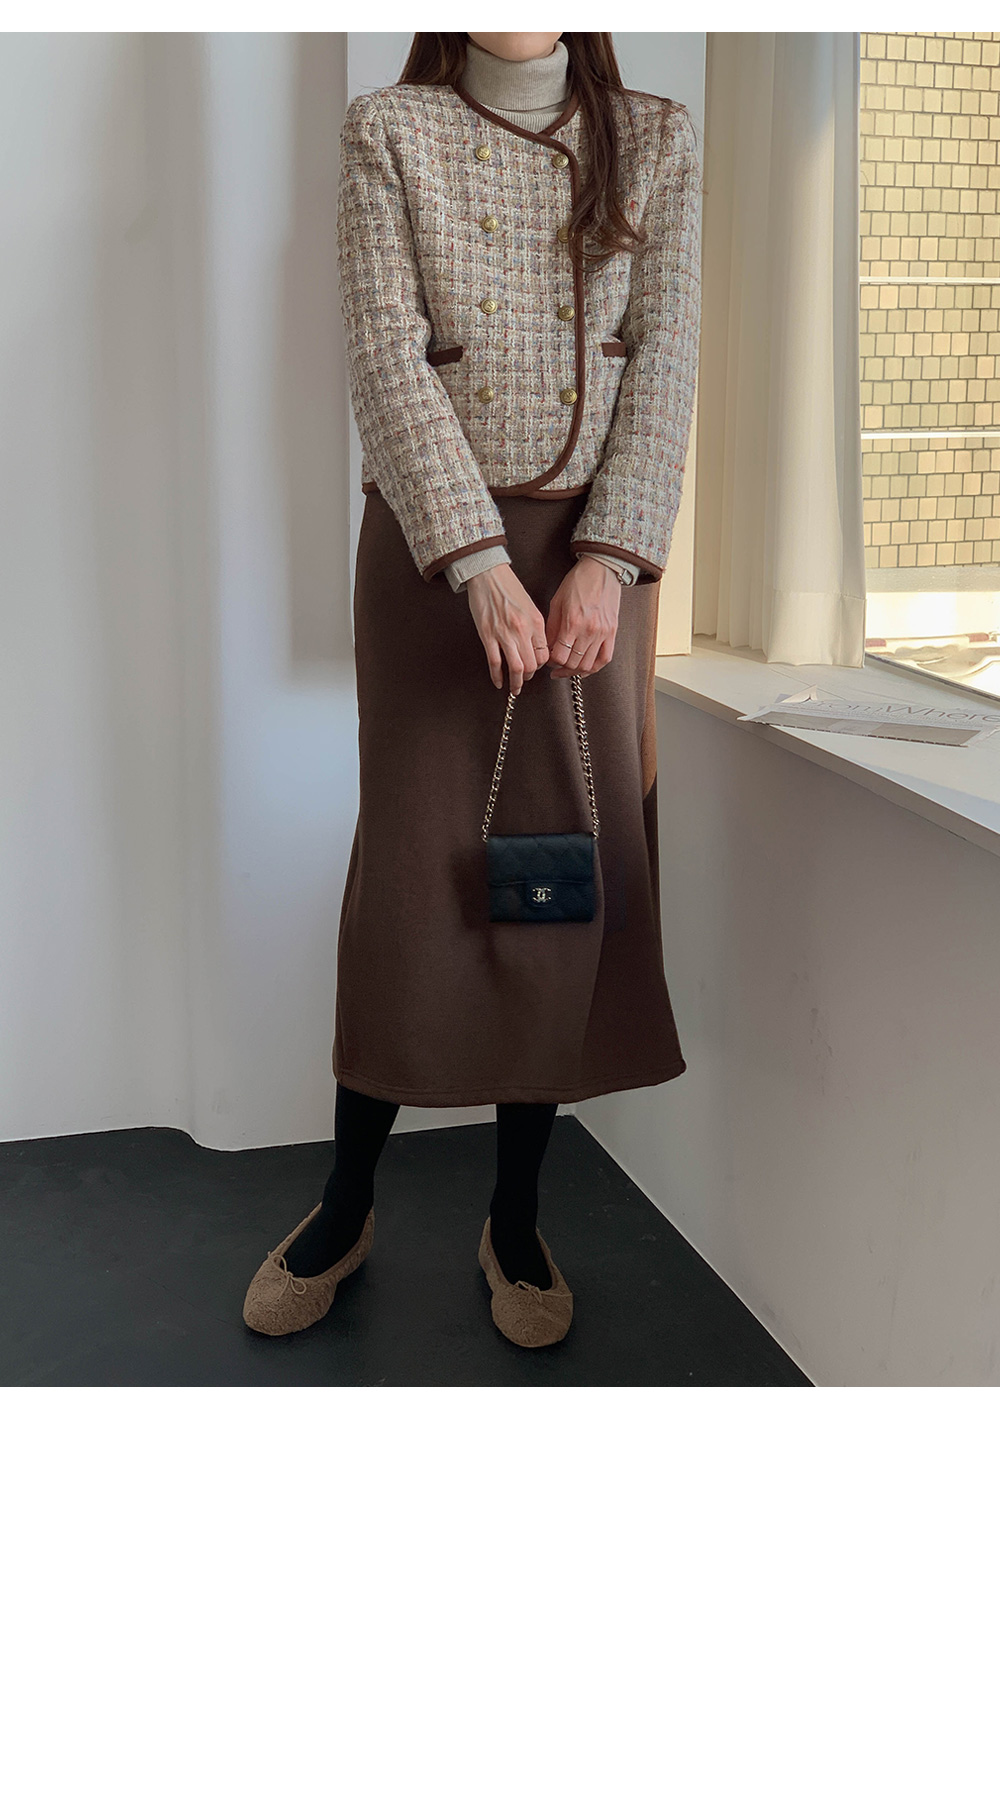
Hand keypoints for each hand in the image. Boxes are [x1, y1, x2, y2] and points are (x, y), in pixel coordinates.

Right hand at [466, 563, 549, 694]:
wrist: (488, 574)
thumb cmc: (508, 588)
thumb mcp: (530, 606)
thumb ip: (535, 627)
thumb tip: (536, 647)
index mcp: (535, 622)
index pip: (544, 654)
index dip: (541, 666)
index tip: (536, 668)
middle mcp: (522, 629)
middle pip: (532, 665)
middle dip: (529, 677)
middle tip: (525, 680)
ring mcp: (504, 634)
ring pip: (516, 668)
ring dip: (516, 683)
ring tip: (514, 688)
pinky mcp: (487, 635)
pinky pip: (495, 663)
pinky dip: (497, 676)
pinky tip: (498, 682)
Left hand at [545, 556, 619, 678]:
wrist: (601, 569)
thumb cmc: (578, 582)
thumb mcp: (557, 602)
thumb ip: (552, 628)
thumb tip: (548, 648)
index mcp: (573, 622)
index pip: (559, 656)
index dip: (551, 662)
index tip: (548, 659)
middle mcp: (589, 631)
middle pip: (573, 663)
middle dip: (561, 667)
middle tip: (555, 664)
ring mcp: (602, 633)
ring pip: (588, 665)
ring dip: (575, 670)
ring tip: (567, 668)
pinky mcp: (612, 632)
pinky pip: (605, 659)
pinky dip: (594, 668)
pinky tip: (584, 669)